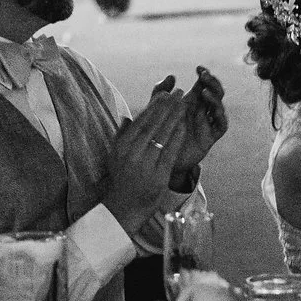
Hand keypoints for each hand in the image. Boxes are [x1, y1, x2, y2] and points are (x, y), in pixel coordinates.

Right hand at [104, 88, 189, 229]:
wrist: (124, 208)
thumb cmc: (121, 180)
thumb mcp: (115, 157)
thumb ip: (121, 136)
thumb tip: (127, 117)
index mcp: (123, 146)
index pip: (141, 121)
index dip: (155, 105)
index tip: (165, 93)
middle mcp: (133, 153)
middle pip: (154, 124)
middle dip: (168, 106)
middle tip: (179, 92)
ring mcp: (146, 164)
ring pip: (163, 135)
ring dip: (175, 117)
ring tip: (184, 103)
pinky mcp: (159, 175)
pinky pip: (170, 151)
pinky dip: (178, 136)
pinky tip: (185, 125)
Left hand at [164, 66, 228, 180]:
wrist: (160, 158)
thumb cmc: (159, 132)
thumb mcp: (156, 109)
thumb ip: (160, 92)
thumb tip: (172, 76)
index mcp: (192, 101)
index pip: (204, 84)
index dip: (205, 75)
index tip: (198, 68)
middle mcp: (202, 110)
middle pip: (216, 92)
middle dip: (212, 82)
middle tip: (203, 76)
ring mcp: (207, 123)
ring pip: (220, 106)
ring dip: (215, 97)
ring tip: (204, 91)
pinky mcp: (210, 137)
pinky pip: (222, 125)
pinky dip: (220, 115)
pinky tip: (213, 109)